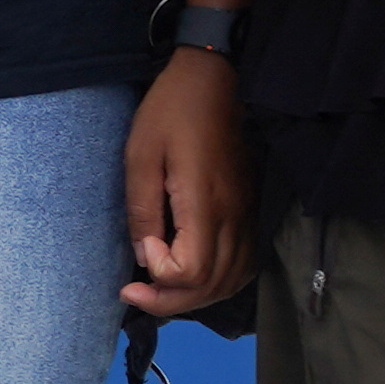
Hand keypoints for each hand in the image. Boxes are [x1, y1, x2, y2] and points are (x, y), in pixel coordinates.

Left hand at [123, 41, 254, 317]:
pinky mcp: (250, 211)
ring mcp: (247, 215)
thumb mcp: (140, 156)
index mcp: (205, 204)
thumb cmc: (170, 114)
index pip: (192, 270)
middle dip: (170, 302)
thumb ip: (142, 210)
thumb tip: (144, 255)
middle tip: (133, 294)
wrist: (212, 82)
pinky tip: (195, 278)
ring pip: (232, 281)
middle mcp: (234, 217)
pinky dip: (221, 282)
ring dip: (195, 297)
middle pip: (212, 285)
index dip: (160, 275)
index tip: (139, 253)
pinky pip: (245, 264)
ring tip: (159, 291)